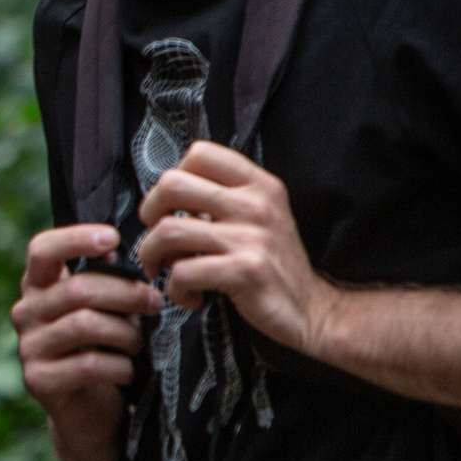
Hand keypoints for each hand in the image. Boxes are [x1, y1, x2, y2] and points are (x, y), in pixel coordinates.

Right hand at [12, 223, 156, 421]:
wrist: (90, 411)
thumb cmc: (102, 348)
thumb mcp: (104, 308)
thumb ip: (106, 280)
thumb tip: (119, 251)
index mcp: (38, 286)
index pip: (42, 250)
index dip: (75, 239)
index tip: (112, 239)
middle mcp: (25, 313)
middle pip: (77, 289)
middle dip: (125, 293)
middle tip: (155, 301)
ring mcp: (29, 347)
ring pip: (84, 325)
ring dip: (125, 332)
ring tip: (139, 341)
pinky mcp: (39, 381)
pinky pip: (88, 364)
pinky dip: (119, 365)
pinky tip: (127, 370)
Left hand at [134, 141, 338, 353]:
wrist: (311, 308)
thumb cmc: (274, 263)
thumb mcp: (261, 215)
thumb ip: (224, 196)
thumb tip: (169, 192)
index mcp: (258, 184)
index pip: (199, 153)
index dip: (171, 179)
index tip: (170, 206)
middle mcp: (255, 204)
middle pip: (171, 185)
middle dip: (148, 214)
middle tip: (157, 239)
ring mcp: (251, 236)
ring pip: (167, 231)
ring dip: (152, 256)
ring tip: (166, 271)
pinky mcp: (245, 271)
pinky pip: (182, 272)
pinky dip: (175, 289)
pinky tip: (190, 295)